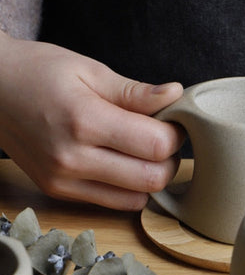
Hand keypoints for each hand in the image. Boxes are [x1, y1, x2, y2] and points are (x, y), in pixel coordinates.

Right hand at [0, 32, 184, 209]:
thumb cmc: (38, 72)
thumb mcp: (90, 70)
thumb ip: (136, 91)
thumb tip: (176, 95)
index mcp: (84, 120)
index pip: (155, 145)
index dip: (175, 134)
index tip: (172, 121)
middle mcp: (72, 158)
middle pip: (152, 178)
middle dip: (169, 159)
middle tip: (162, 138)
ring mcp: (63, 180)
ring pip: (137, 199)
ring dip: (152, 178)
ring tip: (143, 151)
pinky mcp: (58, 191)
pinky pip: (114, 204)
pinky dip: (130, 189)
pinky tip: (125, 164)